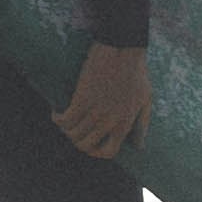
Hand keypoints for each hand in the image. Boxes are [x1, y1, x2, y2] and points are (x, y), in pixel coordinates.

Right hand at [58, 43, 151, 161]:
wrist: (122, 49)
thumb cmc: (136, 72)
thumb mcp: (145, 101)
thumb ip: (142, 125)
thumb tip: (139, 147)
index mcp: (125, 123)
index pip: (108, 151)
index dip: (97, 152)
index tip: (91, 145)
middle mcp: (109, 121)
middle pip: (85, 144)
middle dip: (78, 141)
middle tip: (75, 131)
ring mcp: (94, 111)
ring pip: (72, 133)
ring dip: (66, 130)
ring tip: (65, 121)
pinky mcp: (81, 98)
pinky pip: (64, 119)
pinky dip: (57, 119)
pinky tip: (56, 112)